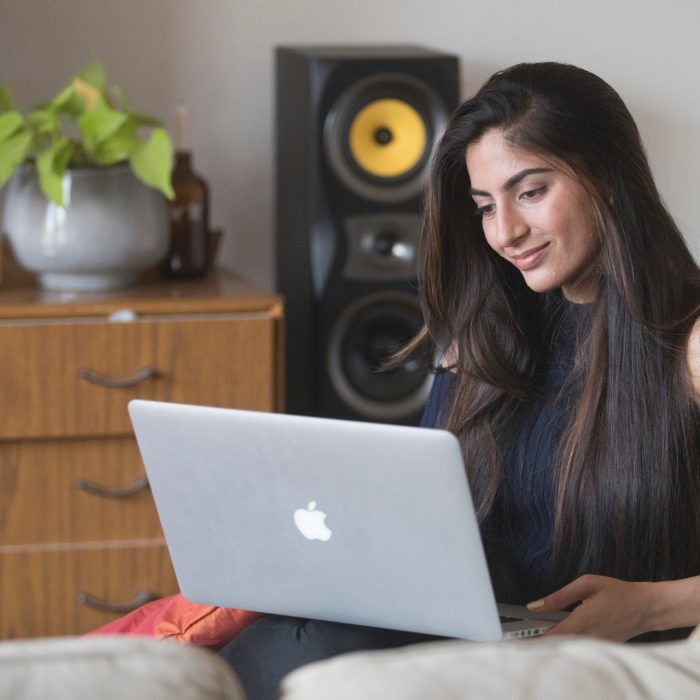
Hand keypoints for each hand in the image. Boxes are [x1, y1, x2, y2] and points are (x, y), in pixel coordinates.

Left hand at [527, 574, 654, 641]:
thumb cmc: (617, 592)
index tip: (522, 637)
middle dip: (542, 642)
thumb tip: (535, 606)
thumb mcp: (586, 584)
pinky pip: (582, 649)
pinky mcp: (603, 648)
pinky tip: (564, 635)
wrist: (647, 607)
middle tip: (526, 635)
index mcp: (584, 619)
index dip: (536, 639)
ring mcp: (598, 645)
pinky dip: (570, 644)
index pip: (554, 636)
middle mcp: (590, 636)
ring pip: (570, 649)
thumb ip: (559, 596)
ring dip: (556, 643)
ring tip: (542, 633)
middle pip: (560, 645)